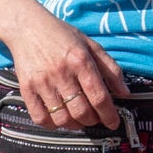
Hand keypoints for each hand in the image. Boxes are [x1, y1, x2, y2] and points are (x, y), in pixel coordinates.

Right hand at [9, 9, 129, 131]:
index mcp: (81, 61)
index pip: (98, 96)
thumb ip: (111, 69)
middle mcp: (61, 73)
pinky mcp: (26, 88)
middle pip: (81, 111)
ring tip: (79, 119)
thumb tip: (125, 93)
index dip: (109, 114)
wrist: (28, 28)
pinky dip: (52, 125)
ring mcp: (42, 82)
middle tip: (96, 118)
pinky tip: (59, 119)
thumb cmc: (63, 36)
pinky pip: (40, 117)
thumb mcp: (91, 45)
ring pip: (62, 118)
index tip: (114, 123)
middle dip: (93, 120)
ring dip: (75, 125)